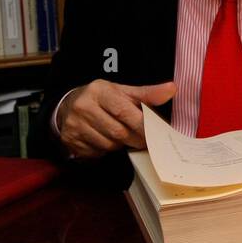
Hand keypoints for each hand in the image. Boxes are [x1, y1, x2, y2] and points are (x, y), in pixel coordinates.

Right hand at [58, 80, 175, 159]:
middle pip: (117, 131)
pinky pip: (96, 153)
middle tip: (143, 141)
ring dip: (120, 145)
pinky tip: (105, 141)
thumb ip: (147, 93)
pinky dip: (105, 151)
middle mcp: (84, 106)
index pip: (124, 111)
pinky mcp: (70, 140)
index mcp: (100, 91)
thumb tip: (172, 89)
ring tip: (121, 136)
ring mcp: (75, 124)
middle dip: (134, 139)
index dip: (142, 125)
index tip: (155, 134)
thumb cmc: (103, 99)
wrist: (69, 106)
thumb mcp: (123, 92)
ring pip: (108, 145)